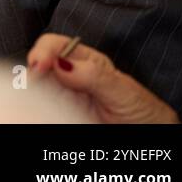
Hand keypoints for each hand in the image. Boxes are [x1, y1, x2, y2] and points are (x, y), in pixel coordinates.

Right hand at [27, 33, 178, 123]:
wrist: (150, 136)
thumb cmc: (143, 112)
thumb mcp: (124, 91)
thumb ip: (95, 75)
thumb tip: (60, 62)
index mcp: (85, 61)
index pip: (55, 45)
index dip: (43, 50)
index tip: (39, 64)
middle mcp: (69, 76)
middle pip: (38, 65)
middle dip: (32, 72)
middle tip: (31, 85)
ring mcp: (63, 96)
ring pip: (36, 87)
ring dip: (31, 90)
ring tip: (34, 100)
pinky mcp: (60, 114)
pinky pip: (40, 107)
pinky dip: (35, 108)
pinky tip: (38, 110)